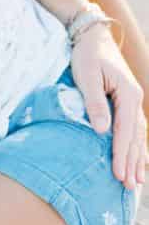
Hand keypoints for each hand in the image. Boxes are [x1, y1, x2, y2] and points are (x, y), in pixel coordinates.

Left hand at [72, 22, 146, 187]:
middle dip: (132, 163)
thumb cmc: (87, 56)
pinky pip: (134, 130)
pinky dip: (136, 147)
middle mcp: (135, 100)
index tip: (119, 174)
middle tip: (129, 187)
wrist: (93, 37)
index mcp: (128, 94)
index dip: (122, 154)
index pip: (125, 130)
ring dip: (137, 159)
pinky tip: (137, 161)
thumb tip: (101, 131)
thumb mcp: (86, 76)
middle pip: (135, 137)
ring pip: (138, 136)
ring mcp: (133, 102)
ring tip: (137, 182)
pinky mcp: (126, 103)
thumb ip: (93, 103)